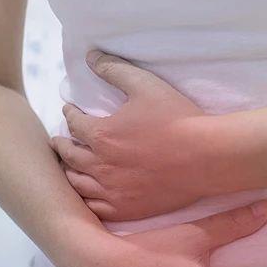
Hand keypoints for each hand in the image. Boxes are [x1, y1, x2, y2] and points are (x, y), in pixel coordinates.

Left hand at [50, 49, 212, 220]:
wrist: (207, 157)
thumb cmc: (178, 119)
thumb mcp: (145, 85)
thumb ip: (115, 69)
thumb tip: (90, 56)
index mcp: (101, 135)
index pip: (74, 123)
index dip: (69, 113)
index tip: (69, 110)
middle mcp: (100, 166)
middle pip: (69, 155)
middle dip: (61, 144)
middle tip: (59, 140)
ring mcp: (112, 192)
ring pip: (77, 183)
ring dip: (69, 171)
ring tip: (68, 166)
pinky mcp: (126, 210)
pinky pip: (94, 208)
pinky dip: (85, 199)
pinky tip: (86, 193)